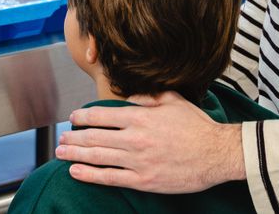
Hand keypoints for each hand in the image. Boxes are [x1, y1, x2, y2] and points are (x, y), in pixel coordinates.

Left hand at [55, 91, 245, 192]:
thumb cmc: (197, 127)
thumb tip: (128, 99)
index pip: (102, 115)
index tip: (73, 118)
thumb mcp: (173, 100)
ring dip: (75, 155)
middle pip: (94, 137)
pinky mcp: (143, 180)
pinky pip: (110, 178)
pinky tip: (76, 172)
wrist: (217, 153)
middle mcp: (135, 138)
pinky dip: (90, 175)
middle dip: (73, 138)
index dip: (83, 117)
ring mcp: (137, 161)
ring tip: (61, 154)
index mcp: (140, 117)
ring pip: (97, 157)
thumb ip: (147, 97)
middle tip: (61, 139)